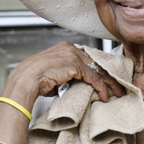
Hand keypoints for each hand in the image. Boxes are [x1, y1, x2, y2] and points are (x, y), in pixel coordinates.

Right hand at [4, 41, 124, 105]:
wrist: (25, 80)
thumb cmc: (34, 80)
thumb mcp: (53, 73)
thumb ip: (67, 74)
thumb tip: (76, 84)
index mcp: (65, 47)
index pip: (88, 57)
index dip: (99, 69)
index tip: (107, 79)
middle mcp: (71, 48)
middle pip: (96, 61)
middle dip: (108, 75)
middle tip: (118, 86)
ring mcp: (74, 55)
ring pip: (99, 69)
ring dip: (109, 82)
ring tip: (117, 93)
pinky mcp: (76, 65)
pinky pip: (94, 78)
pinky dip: (101, 88)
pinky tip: (104, 96)